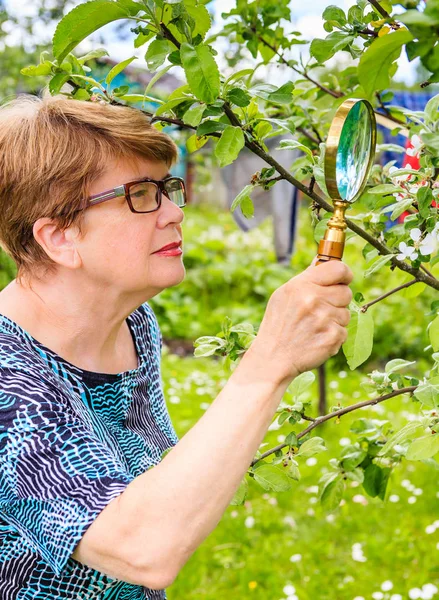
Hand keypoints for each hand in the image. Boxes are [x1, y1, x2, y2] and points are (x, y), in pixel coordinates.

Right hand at [249, 259, 353, 386]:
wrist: (273, 357)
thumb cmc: (278, 324)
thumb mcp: (284, 295)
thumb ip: (306, 278)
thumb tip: (322, 259)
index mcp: (302, 285)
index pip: (338, 268)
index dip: (345, 274)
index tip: (343, 279)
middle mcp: (314, 299)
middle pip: (346, 292)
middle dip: (337, 301)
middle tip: (321, 310)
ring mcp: (324, 319)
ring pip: (346, 314)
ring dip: (335, 320)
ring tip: (314, 327)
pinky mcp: (332, 337)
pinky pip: (344, 332)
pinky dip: (333, 336)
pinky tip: (317, 339)